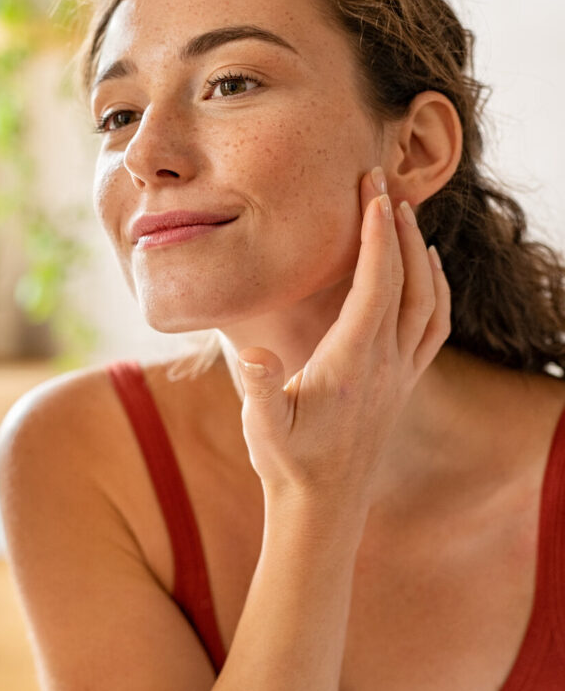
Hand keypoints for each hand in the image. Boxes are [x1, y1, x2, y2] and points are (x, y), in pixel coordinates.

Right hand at [237, 168, 449, 513]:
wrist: (323, 507)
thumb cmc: (288, 463)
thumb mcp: (263, 428)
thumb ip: (261, 389)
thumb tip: (254, 353)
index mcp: (354, 362)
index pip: (375, 284)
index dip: (375, 235)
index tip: (370, 191)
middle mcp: (387, 363)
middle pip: (406, 281)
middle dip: (396, 226)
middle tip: (382, 183)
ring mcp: (401, 373)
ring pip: (429, 300)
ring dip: (420, 253)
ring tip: (404, 215)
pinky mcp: (404, 383)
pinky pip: (434, 326)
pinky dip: (437, 289)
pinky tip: (428, 271)